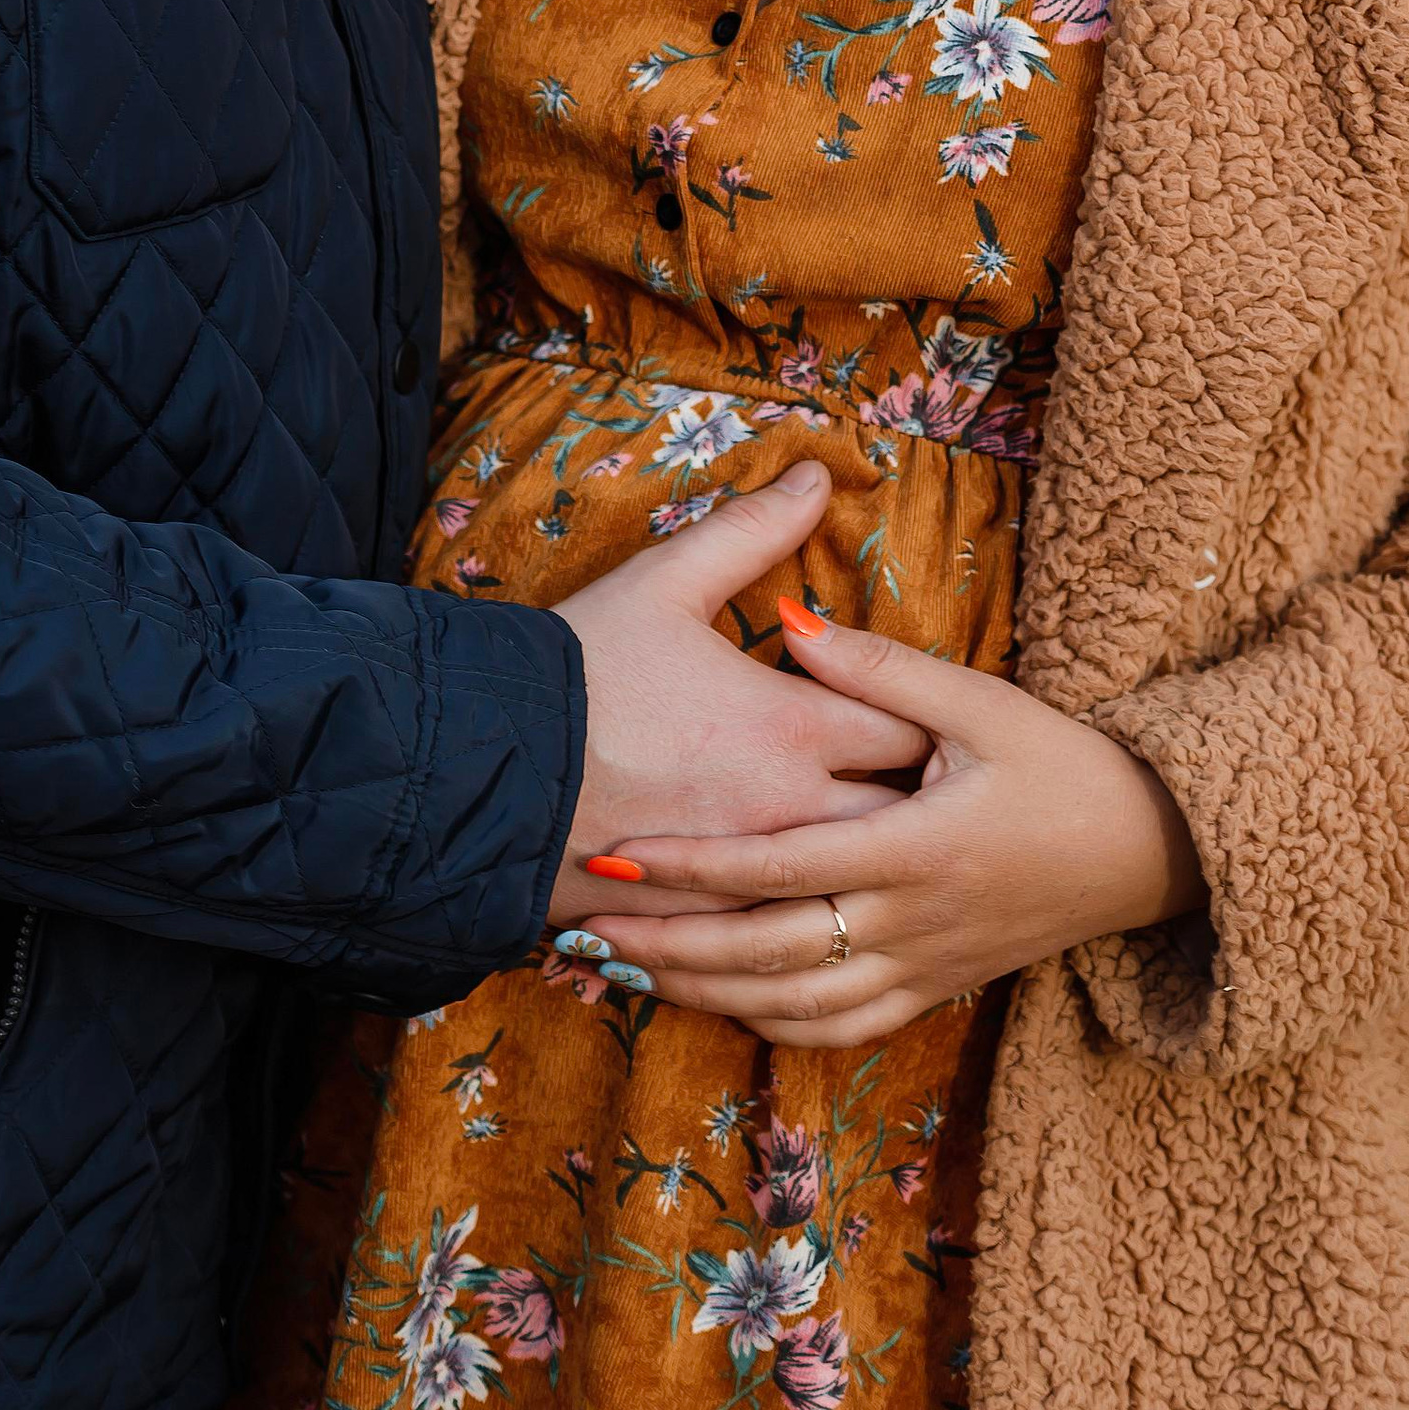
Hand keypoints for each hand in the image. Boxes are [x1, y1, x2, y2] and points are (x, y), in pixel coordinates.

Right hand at [546, 464, 930, 927]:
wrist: (482, 768)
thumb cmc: (579, 669)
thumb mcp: (666, 580)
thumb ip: (753, 529)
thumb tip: (816, 474)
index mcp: (792, 728)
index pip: (911, 727)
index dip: (926, 717)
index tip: (925, 711)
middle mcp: (787, 813)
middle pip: (900, 820)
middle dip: (915, 802)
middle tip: (922, 784)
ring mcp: (746, 881)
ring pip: (847, 888)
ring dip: (865, 865)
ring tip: (877, 847)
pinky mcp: (702, 925)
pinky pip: (777, 935)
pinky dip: (797, 915)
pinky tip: (802, 902)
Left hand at [573, 592, 1203, 1041]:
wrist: (1151, 849)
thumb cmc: (1064, 763)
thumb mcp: (981, 701)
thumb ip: (879, 666)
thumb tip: (788, 619)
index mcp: (916, 847)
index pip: (780, 867)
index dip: (694, 868)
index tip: (620, 857)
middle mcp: (913, 922)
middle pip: (769, 954)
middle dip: (673, 947)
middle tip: (590, 929)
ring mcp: (925, 968)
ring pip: (796, 1006)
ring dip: (708, 994)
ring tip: (631, 971)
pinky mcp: (938, 989)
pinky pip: (843, 1029)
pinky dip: (776, 1024)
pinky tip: (724, 1004)